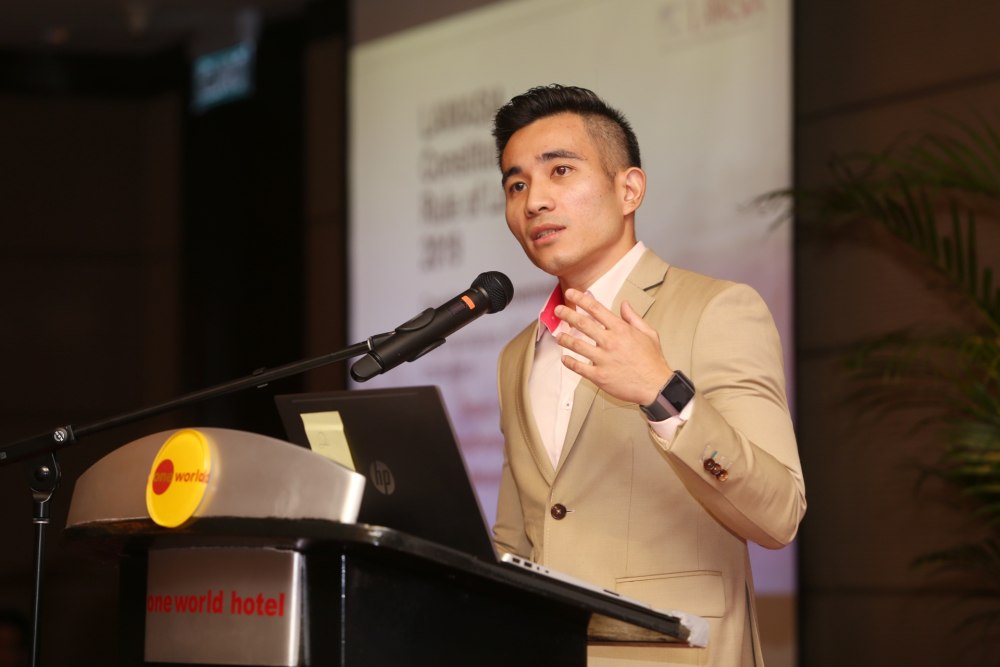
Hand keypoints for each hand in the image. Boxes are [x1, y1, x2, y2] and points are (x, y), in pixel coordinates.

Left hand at [554, 288, 672, 405]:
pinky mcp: (599, 376)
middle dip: (567, 314)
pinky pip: (578, 367)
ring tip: (559, 336)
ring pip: (576, 345)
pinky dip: (569, 362)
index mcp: (621, 330)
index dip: (581, 299)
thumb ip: (633, 318)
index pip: (596, 309)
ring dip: (564, 339)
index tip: (571, 293)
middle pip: (582, 323)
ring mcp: (603, 359)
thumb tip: (624, 304)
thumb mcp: (648, 333)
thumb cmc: (652, 361)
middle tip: (558, 310)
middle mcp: (610, 342)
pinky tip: (565, 359)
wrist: (656, 386)